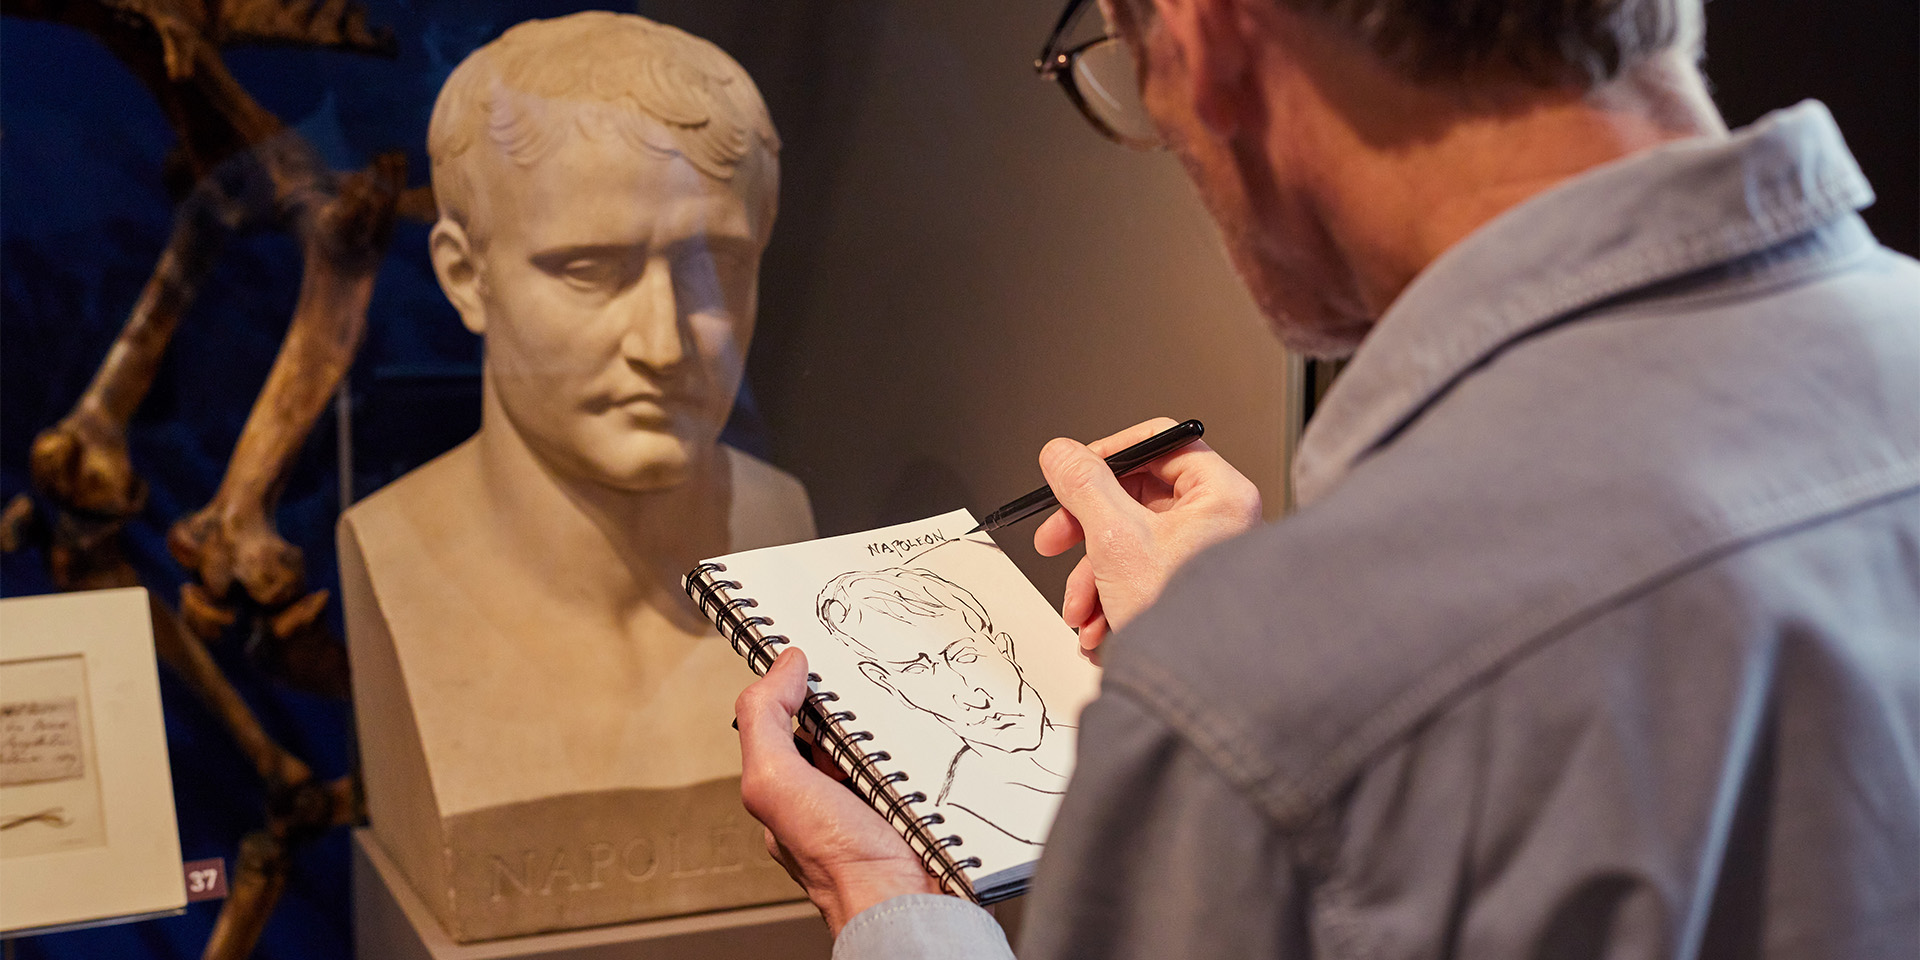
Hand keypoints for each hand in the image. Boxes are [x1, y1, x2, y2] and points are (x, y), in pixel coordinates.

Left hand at [736, 647, 941, 934]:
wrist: (907, 905)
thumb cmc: (840, 863)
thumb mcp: (776, 783)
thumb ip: (765, 722)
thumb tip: (780, 666)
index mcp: (795, 792)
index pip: (798, 720)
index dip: (810, 688)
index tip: (824, 656)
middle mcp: (836, 798)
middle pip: (849, 727)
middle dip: (863, 706)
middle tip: (874, 687)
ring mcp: (882, 803)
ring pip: (892, 742)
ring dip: (904, 726)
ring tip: (908, 713)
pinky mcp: (924, 806)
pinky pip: (931, 761)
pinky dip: (936, 750)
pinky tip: (934, 744)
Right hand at [1035, 417, 1261, 658]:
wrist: (1199, 697)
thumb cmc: (1182, 620)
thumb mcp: (1115, 540)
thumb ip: (1083, 486)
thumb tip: (1059, 452)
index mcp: (1221, 494)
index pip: (1158, 443)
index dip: (1107, 455)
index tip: (1071, 475)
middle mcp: (1221, 521)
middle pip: (1136, 497)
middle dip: (1087, 532)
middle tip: (1053, 540)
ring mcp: (1206, 558)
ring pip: (1131, 543)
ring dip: (1092, 576)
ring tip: (1080, 612)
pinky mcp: (1188, 591)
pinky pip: (1141, 576)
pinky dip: (1111, 598)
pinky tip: (1098, 629)